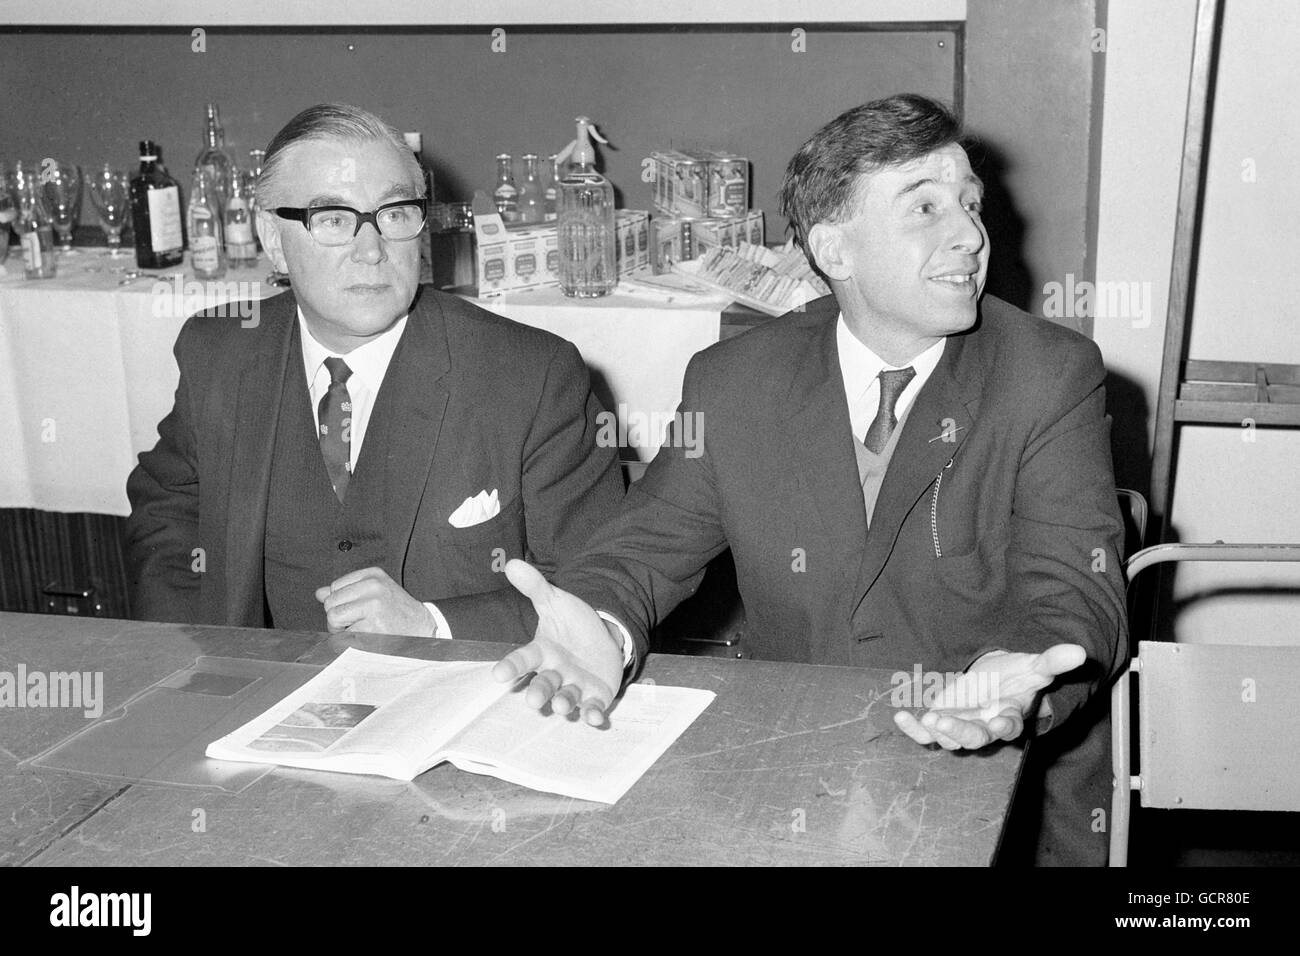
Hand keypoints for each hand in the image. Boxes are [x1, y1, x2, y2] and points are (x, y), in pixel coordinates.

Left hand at [314, 567, 436, 636]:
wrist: (423, 627)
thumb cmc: (397, 611)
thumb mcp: (374, 593)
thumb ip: (346, 591)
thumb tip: (320, 593)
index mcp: (373, 575)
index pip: (335, 587)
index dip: (340, 602)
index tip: (355, 609)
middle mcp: (374, 587)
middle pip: (331, 602)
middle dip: (337, 617)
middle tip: (356, 622)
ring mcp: (374, 606)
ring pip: (334, 618)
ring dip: (341, 629)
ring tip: (360, 629)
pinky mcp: (373, 626)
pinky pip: (344, 635)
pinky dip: (351, 641)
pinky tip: (367, 637)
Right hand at [492, 559, 623, 726]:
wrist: (601, 638)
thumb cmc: (571, 624)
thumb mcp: (555, 602)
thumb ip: (535, 587)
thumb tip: (512, 563)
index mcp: (542, 652)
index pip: (523, 659)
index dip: (511, 666)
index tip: (498, 674)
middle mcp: (555, 673)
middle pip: (543, 684)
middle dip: (539, 692)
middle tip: (533, 701)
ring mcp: (575, 686)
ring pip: (566, 698)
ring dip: (563, 704)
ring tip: (562, 706)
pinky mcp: (595, 696)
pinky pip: (593, 708)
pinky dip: (593, 714)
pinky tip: (595, 717)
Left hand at [893, 643, 1085, 750]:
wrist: (997, 680)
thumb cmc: (1016, 675)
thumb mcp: (1034, 665)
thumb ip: (1053, 661)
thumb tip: (1080, 651)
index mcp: (1010, 714)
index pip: (1010, 725)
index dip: (1004, 725)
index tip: (998, 719)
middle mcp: (986, 726)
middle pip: (976, 737)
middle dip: (960, 731)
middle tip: (943, 720)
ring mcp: (963, 727)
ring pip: (951, 739)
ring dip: (938, 731)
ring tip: (927, 717)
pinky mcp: (944, 723)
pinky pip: (927, 735)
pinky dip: (913, 730)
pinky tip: (901, 717)